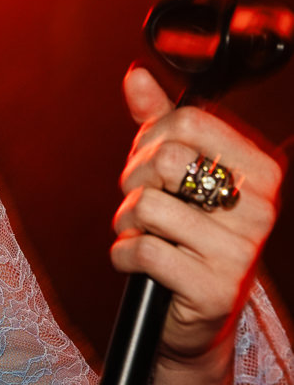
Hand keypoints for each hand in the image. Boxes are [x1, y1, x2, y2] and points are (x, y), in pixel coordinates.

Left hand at [111, 66, 283, 364]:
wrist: (193, 308)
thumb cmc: (183, 226)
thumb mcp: (173, 168)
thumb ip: (156, 121)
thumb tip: (136, 75)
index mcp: (260, 169)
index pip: (187, 120)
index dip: (150, 138)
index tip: (152, 160)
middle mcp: (261, 208)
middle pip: (166, 159)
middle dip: (134, 180)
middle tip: (144, 201)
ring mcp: (241, 251)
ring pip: (148, 207)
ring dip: (127, 223)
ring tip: (145, 235)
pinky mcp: (215, 289)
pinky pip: (143, 252)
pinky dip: (124, 255)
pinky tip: (142, 263)